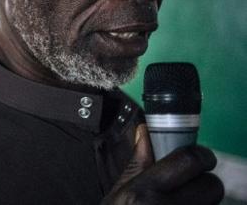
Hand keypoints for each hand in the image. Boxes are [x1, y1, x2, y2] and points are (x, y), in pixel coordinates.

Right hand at [102, 124, 223, 203]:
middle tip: (189, 187)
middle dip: (204, 183)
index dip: (199, 155)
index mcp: (145, 192)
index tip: (197, 158)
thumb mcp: (118, 194)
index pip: (190, 159)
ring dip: (202, 204)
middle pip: (212, 185)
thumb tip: (144, 132)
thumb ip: (137, 164)